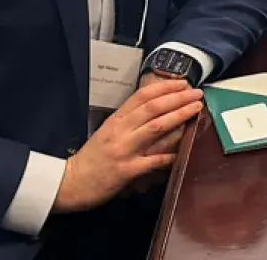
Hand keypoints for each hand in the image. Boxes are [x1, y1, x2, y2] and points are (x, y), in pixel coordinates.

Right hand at [53, 79, 202, 212]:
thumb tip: (155, 112)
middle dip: (178, 98)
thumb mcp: (107, 133)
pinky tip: (184, 151)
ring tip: (196, 109)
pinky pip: (153, 160)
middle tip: (197, 93)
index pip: (142, 96)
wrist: (69, 183)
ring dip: (179, 116)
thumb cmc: (91, 158)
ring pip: (156, 127)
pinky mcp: (127, 170)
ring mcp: (124, 149)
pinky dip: (170, 155)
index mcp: (115, 120)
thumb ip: (128, 122)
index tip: (183, 83)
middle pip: (153, 108)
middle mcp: (120, 131)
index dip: (164, 87)